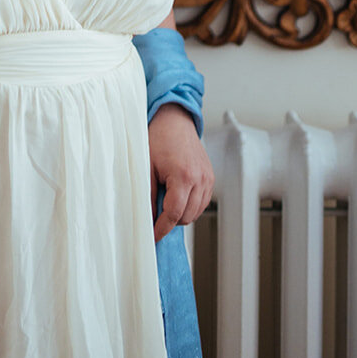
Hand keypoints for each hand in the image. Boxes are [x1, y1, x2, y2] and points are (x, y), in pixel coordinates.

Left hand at [148, 103, 213, 242]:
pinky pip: (202, 203)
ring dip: (180, 214)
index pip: (173, 214)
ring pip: (195, 213)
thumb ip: (147, 194)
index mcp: (183, 176)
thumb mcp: (146, 166)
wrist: (175, 120)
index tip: (153, 236)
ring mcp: (208, 178)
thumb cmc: (159, 138)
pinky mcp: (210, 178)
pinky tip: (178, 195)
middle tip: (155, 211)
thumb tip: (147, 218)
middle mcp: (199, 179)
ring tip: (166, 199)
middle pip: (185, 217)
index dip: (161, 228)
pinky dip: (190, 205)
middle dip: (170, 220)